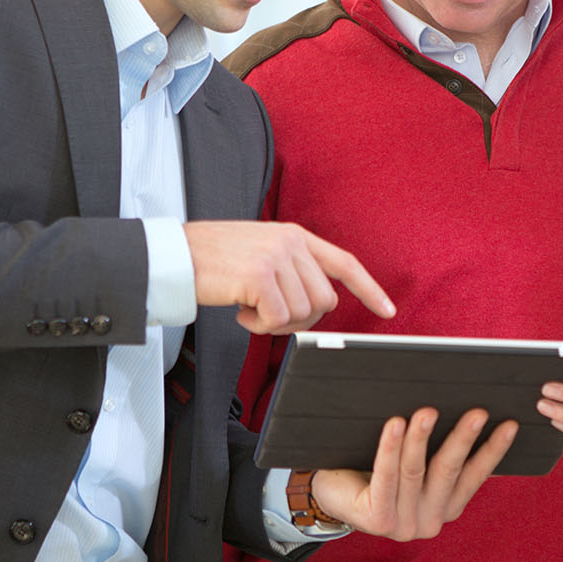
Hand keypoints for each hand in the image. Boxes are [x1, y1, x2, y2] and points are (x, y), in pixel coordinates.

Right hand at [183, 221, 394, 333]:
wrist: (175, 255)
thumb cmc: (213, 259)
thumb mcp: (260, 251)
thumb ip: (291, 268)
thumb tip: (317, 304)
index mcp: (294, 235)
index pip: (344, 263)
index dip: (369, 289)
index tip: (387, 310)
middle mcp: (290, 243)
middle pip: (324, 301)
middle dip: (301, 318)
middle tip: (268, 313)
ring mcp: (276, 258)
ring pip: (302, 314)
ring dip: (274, 322)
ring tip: (248, 307)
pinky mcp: (259, 276)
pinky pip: (277, 320)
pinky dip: (257, 326)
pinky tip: (239, 311)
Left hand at [309, 407, 516, 541]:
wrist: (329, 492)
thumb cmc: (374, 469)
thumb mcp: (414, 462)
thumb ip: (438, 449)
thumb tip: (471, 412)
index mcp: (446, 508)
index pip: (475, 476)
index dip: (493, 450)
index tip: (510, 424)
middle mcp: (429, 521)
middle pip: (449, 471)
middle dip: (464, 439)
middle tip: (477, 411)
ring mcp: (404, 524)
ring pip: (416, 471)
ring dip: (423, 438)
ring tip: (428, 410)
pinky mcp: (377, 520)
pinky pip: (385, 477)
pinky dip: (391, 448)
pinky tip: (395, 423)